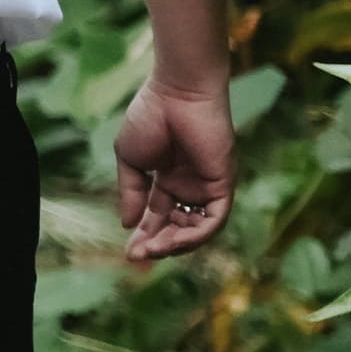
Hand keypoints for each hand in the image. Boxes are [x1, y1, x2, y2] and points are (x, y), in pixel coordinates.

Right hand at [114, 73, 234, 262]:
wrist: (176, 94)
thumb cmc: (150, 118)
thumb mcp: (131, 160)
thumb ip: (131, 193)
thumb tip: (127, 224)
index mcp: (168, 179)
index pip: (158, 216)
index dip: (144, 235)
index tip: (129, 252)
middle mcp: (190, 187)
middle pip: (176, 227)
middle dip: (157, 244)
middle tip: (137, 257)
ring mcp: (207, 187)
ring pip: (196, 229)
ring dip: (175, 244)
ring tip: (152, 249)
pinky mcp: (222, 185)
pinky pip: (214, 219)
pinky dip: (196, 234)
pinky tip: (173, 239)